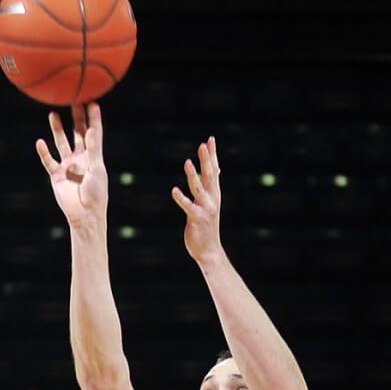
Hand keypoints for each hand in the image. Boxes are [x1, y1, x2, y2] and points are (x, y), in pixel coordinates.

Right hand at [36, 102, 107, 229]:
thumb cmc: (96, 194)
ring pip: (61, 143)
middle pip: (77, 132)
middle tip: (72, 99)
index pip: (94, 132)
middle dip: (75, 117)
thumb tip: (91, 129)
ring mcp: (67, 165)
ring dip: (57, 129)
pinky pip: (48, 161)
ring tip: (53, 114)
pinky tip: (39, 142)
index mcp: (93, 156)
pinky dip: (44, 152)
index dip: (94, 118)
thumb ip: (94, 149)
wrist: (84, 215)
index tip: (92, 101)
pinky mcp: (56, 175)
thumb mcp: (96, 169)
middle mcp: (80, 158)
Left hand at [172, 136, 222, 265]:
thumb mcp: (211, 202)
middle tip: (203, 144)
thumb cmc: (207, 226)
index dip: (212, 155)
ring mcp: (206, 209)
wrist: (209, 250)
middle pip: (210, 175)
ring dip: (193, 175)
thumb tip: (217, 169)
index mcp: (214, 194)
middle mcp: (212, 199)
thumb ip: (211, 185)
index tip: (210, 139)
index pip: (214, 170)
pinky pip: (188, 206)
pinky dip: (181, 198)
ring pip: (199, 188)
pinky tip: (174, 190)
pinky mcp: (197, 219)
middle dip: (207, 160)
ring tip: (187, 162)